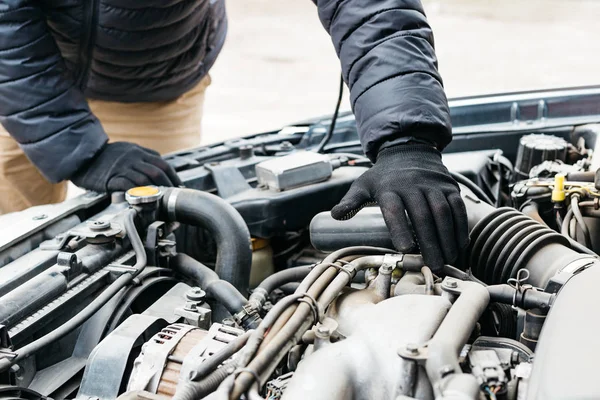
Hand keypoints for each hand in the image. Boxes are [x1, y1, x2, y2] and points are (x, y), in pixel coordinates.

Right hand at [71, 142, 181, 191]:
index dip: (173, 176)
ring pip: (145, 179)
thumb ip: (143, 157)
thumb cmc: (106, 157)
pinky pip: (128, 185)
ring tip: (162, 200)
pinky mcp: (111, 178)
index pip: (163, 163)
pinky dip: (139, 193)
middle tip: (173, 196)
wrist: (82, 157)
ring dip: (156, 190)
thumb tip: (160, 167)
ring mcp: (122, 167)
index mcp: (138, 151)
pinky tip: (144, 200)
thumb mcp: (127, 150)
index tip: (179, 186)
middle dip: (169, 185)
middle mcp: (132, 157)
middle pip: (157, 171)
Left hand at [331, 143, 467, 271]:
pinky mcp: (449, 186)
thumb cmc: (383, 176)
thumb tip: (334, 214)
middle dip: (429, 242)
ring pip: (443, 212)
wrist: (408, 150)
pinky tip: (460, 245)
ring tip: (447, 260)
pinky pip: (458, 207)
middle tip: (433, 265)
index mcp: (389, 188)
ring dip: (447, 238)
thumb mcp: (363, 185)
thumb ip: (351, 201)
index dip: (400, 228)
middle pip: (422, 216)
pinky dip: (460, 227)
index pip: (394, 209)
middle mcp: (412, 185)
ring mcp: (433, 185)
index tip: (405, 248)